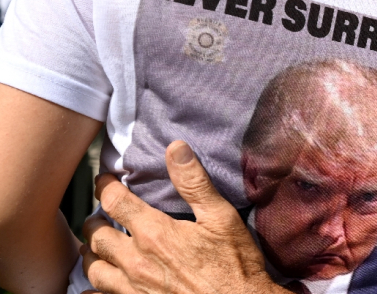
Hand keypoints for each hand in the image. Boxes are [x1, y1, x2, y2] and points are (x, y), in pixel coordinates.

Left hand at [81, 141, 289, 293]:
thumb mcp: (221, 217)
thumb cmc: (235, 265)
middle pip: (96, 235)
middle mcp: (136, 261)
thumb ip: (194, 182)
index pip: (114, 201)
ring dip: (92, 253)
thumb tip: (176, 148)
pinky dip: (94, 289)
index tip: (105, 180)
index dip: (105, 186)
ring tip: (97, 245)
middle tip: (100, 213)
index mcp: (155, 234)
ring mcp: (133, 288)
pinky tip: (99, 285)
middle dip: (94, 219)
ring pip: (93, 268)